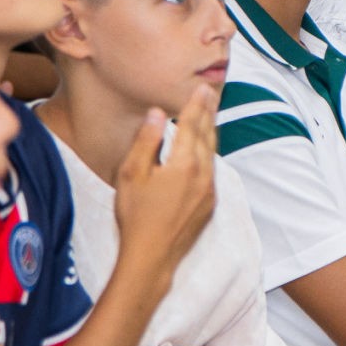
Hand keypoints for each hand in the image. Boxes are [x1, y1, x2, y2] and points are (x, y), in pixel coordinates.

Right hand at [113, 88, 217, 285]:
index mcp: (185, 164)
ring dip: (211, 133)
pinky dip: (209, 155)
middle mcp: (203, 176)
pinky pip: (212, 172)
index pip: (192, 126)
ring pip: (212, 154)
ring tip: (210, 117)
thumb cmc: (136, 216)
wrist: (152, 257)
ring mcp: (209, 192)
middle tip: (211, 94)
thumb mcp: (132, 174)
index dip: (196, 105)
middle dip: (209, 114)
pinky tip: (204, 152)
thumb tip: (157, 113)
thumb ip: (146, 141)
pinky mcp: (209, 206)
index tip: (201, 88)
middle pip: (208, 137)